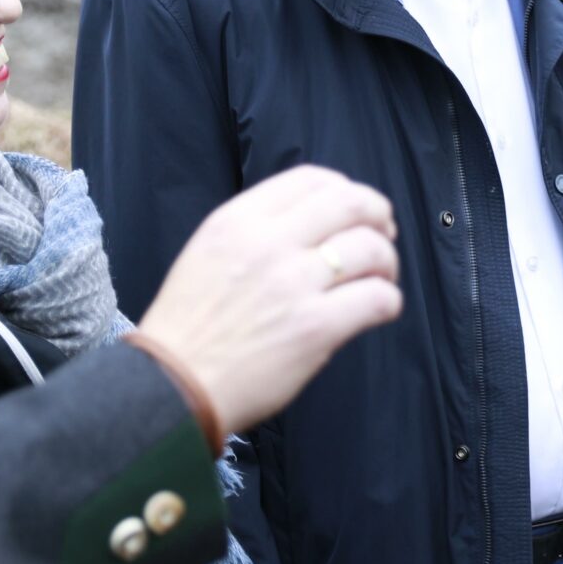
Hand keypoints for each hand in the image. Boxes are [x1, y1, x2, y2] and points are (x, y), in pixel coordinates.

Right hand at [138, 166, 402, 432]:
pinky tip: (379, 309)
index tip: (355, 210)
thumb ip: (253, 232)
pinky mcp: (316, 328)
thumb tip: (312, 226)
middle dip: (378, 215)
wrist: (173, 384)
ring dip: (387, 262)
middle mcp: (268, 243)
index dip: (346, 189)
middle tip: (384, 235)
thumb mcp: (207, 253)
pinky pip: (377, 299)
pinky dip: (389, 301)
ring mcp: (294, 284)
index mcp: (238, 220)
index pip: (311, 179)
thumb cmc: (188, 327)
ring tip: (381, 278)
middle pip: (351, 203)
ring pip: (371, 249)